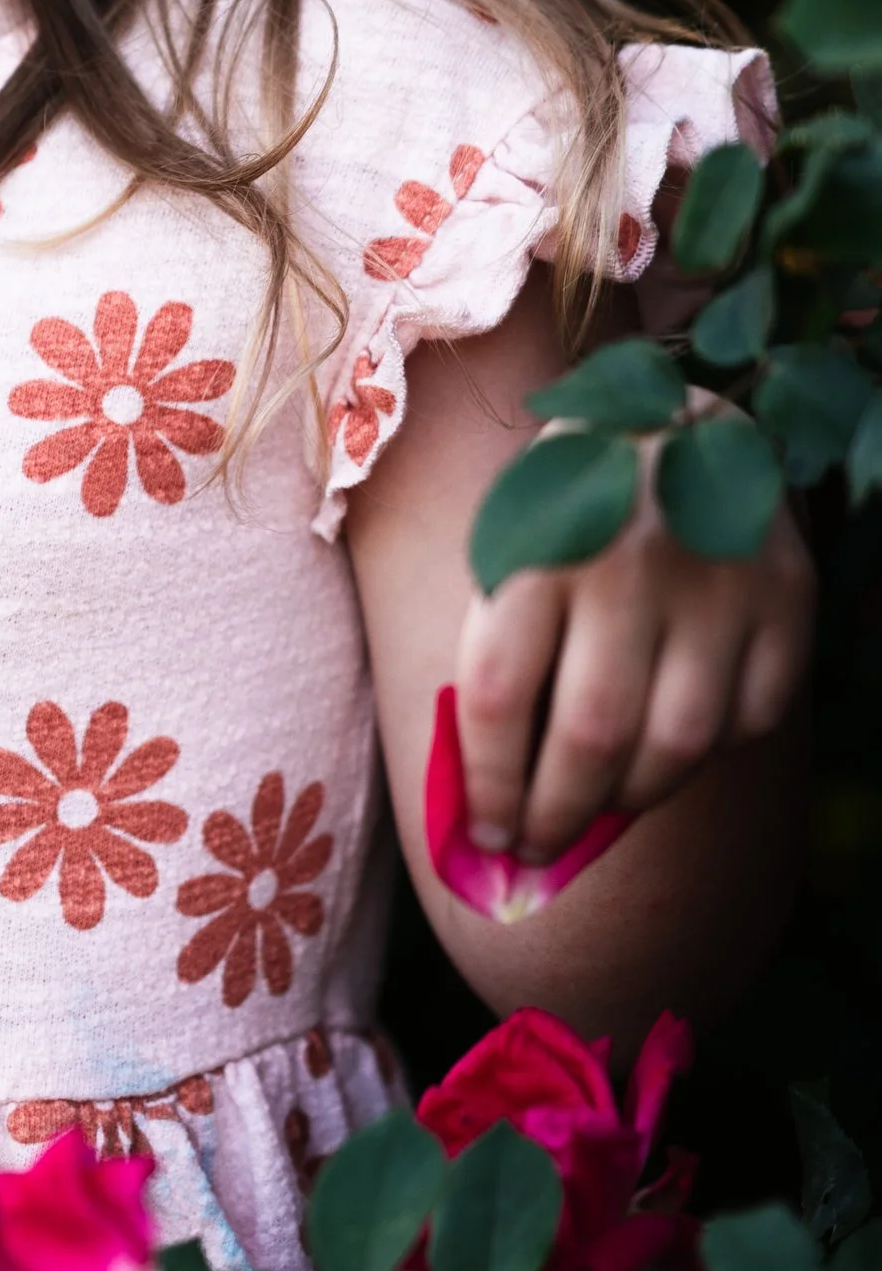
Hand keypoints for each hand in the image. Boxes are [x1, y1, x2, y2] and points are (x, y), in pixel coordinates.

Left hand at [453, 424, 814, 864]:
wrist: (672, 416)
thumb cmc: (565, 510)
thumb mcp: (508, 555)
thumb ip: (499, 661)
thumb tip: (492, 808)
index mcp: (534, 546)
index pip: (497, 697)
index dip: (488, 786)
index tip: (484, 836)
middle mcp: (627, 564)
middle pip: (590, 735)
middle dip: (556, 817)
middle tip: (536, 853)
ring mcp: (717, 581)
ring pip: (679, 742)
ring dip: (631, 803)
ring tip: (599, 814)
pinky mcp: (786, 597)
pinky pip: (753, 717)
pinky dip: (711, 755)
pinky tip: (673, 752)